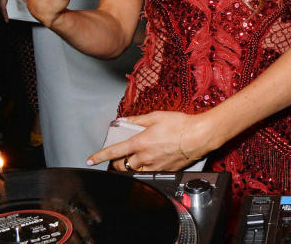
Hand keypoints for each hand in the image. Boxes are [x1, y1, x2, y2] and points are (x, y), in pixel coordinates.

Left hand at [87, 111, 214, 171]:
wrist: (199, 135)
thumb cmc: (180, 124)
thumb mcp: (156, 116)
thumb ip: (137, 120)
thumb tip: (123, 121)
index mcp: (140, 142)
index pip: (113, 152)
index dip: (99, 156)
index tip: (90, 159)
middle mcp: (144, 157)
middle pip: (121, 166)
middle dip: (116, 163)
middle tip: (118, 158)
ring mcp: (154, 165)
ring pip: (133, 172)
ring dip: (129, 168)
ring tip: (132, 161)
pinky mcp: (164, 171)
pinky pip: (148, 173)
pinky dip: (144, 169)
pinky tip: (149, 162)